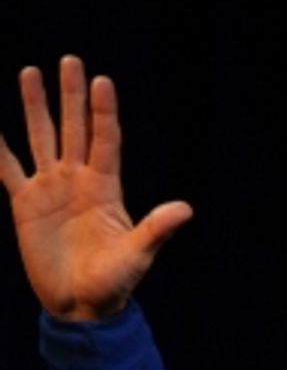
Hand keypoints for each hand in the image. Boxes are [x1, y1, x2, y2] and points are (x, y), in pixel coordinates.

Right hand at [0, 55, 191, 319]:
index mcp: (106, 189)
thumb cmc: (113, 284)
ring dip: (36, 107)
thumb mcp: (137, 256)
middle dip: (71, 97)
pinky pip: (8, 170)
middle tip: (70, 61)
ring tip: (30, 72)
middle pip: (74, 129)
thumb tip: (186, 209)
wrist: (81, 307)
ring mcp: (51, 190)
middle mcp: (78, 181)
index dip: (103, 112)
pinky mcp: (26, 205)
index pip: (105, 141)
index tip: (102, 81)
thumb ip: (156, 230)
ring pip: (41, 138)